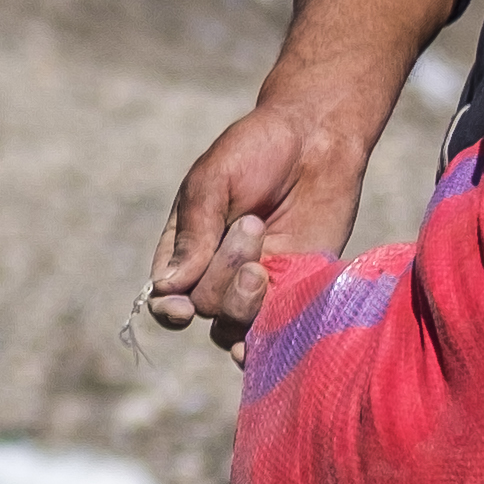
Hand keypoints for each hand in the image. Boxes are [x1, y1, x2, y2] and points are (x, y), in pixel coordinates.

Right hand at [145, 96, 390, 352]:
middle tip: (251, 223)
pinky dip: (263, 344)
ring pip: (233, 325)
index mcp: (187, 244)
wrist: (318, 139)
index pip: (166, 293)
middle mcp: (216, 270)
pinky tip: (264, 341)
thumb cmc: (258, 150)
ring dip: (242, 303)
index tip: (181, 308)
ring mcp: (256, 284)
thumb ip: (194, 231)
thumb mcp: (214, 179)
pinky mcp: (293, 290)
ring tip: (263, 267)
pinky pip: (272, 332)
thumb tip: (168, 286)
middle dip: (222, 271)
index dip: (169, 308)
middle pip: (203, 304)